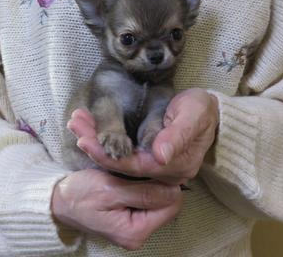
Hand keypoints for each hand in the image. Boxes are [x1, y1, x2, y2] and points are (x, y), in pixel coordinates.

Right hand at [51, 169, 182, 249]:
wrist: (58, 201)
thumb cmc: (79, 195)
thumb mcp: (109, 190)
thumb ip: (142, 192)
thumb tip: (174, 190)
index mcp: (135, 231)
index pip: (171, 205)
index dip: (166, 183)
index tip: (153, 165)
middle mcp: (139, 235)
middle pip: (167, 204)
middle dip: (159, 183)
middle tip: (144, 164)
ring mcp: (135, 228)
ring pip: (158, 201)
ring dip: (151, 183)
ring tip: (135, 169)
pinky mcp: (131, 220)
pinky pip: (148, 201)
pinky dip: (143, 187)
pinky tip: (133, 177)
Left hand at [67, 88, 218, 184]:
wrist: (207, 111)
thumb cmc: (201, 109)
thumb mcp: (194, 114)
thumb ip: (178, 135)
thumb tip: (161, 156)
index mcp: (175, 165)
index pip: (136, 166)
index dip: (110, 156)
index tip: (86, 142)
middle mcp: (163, 173)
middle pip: (123, 166)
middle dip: (96, 147)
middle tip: (75, 126)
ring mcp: (155, 168)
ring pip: (119, 160)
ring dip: (96, 142)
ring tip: (76, 123)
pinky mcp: (147, 159)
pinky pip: (122, 154)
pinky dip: (103, 140)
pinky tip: (87, 127)